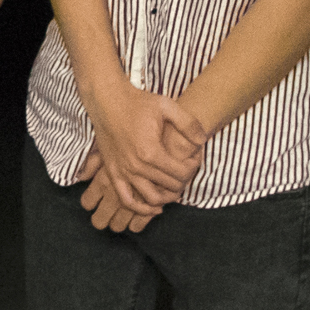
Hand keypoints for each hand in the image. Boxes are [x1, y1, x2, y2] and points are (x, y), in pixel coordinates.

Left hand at [77, 148, 147, 232]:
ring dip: (120, 223)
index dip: (90, 204)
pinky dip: (138, 224)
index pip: (88, 202)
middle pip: (100, 219)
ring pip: (118, 224)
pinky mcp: (151, 204)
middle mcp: (114, 192)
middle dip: (102, 219)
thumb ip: (94, 163)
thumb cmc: (136, 140)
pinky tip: (137, 222)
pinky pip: (139, 223)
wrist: (164, 139)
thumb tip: (82, 176)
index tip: (92, 204)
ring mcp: (132, 200)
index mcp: (103, 178)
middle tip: (104, 218)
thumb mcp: (108, 146)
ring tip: (120, 221)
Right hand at [83, 81, 207, 212]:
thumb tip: (202, 142)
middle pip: (170, 187)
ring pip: (151, 199)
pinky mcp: (113, 173)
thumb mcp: (167, 106)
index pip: (182, 173)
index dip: (194, 167)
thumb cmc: (137, 103)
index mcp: (151, 151)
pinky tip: (154, 206)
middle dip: (184, 180)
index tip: (194, 157)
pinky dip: (140, 208)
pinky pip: (126, 200)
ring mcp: (123, 171)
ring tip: (174, 187)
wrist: (107, 101)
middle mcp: (136, 166)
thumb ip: (189, 124)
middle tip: (186, 168)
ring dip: (167, 197)